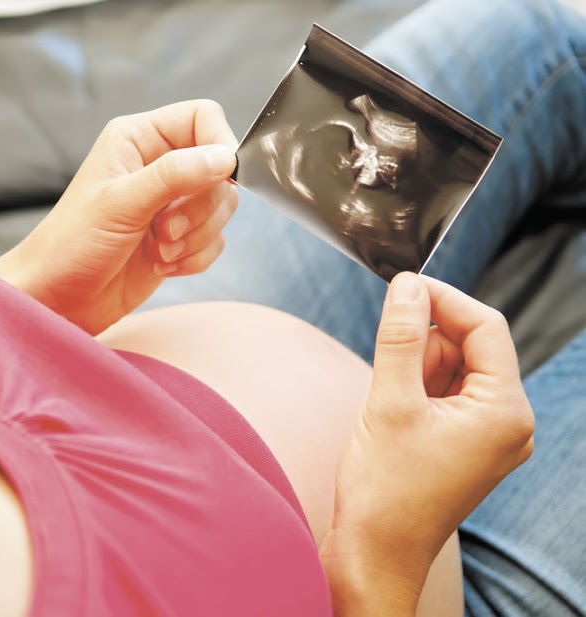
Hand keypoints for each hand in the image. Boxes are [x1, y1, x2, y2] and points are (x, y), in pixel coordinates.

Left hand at [0, 100, 238, 333]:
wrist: (57, 299)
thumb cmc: (71, 245)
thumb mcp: (121, 204)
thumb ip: (174, 175)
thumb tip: (225, 157)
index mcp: (138, 139)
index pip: (202, 118)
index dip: (219, 145)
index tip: (219, 177)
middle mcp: (157, 166)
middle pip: (219, 169)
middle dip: (201, 207)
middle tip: (165, 230)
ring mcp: (169, 204)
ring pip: (221, 208)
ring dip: (197, 236)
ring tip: (159, 251)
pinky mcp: (177, 239)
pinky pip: (214, 241)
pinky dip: (195, 258)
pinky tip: (162, 266)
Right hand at [320, 272, 533, 615]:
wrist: (375, 552)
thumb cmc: (385, 490)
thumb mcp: (388, 400)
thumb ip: (400, 336)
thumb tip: (407, 285)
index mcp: (505, 411)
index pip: (485, 327)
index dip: (443, 299)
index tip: (402, 286)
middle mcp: (508, 423)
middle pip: (470, 347)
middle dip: (425, 343)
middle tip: (386, 363)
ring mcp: (489, 436)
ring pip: (454, 369)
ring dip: (417, 368)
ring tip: (389, 404)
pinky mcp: (467, 445)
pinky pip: (447, 396)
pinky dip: (418, 390)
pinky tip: (395, 414)